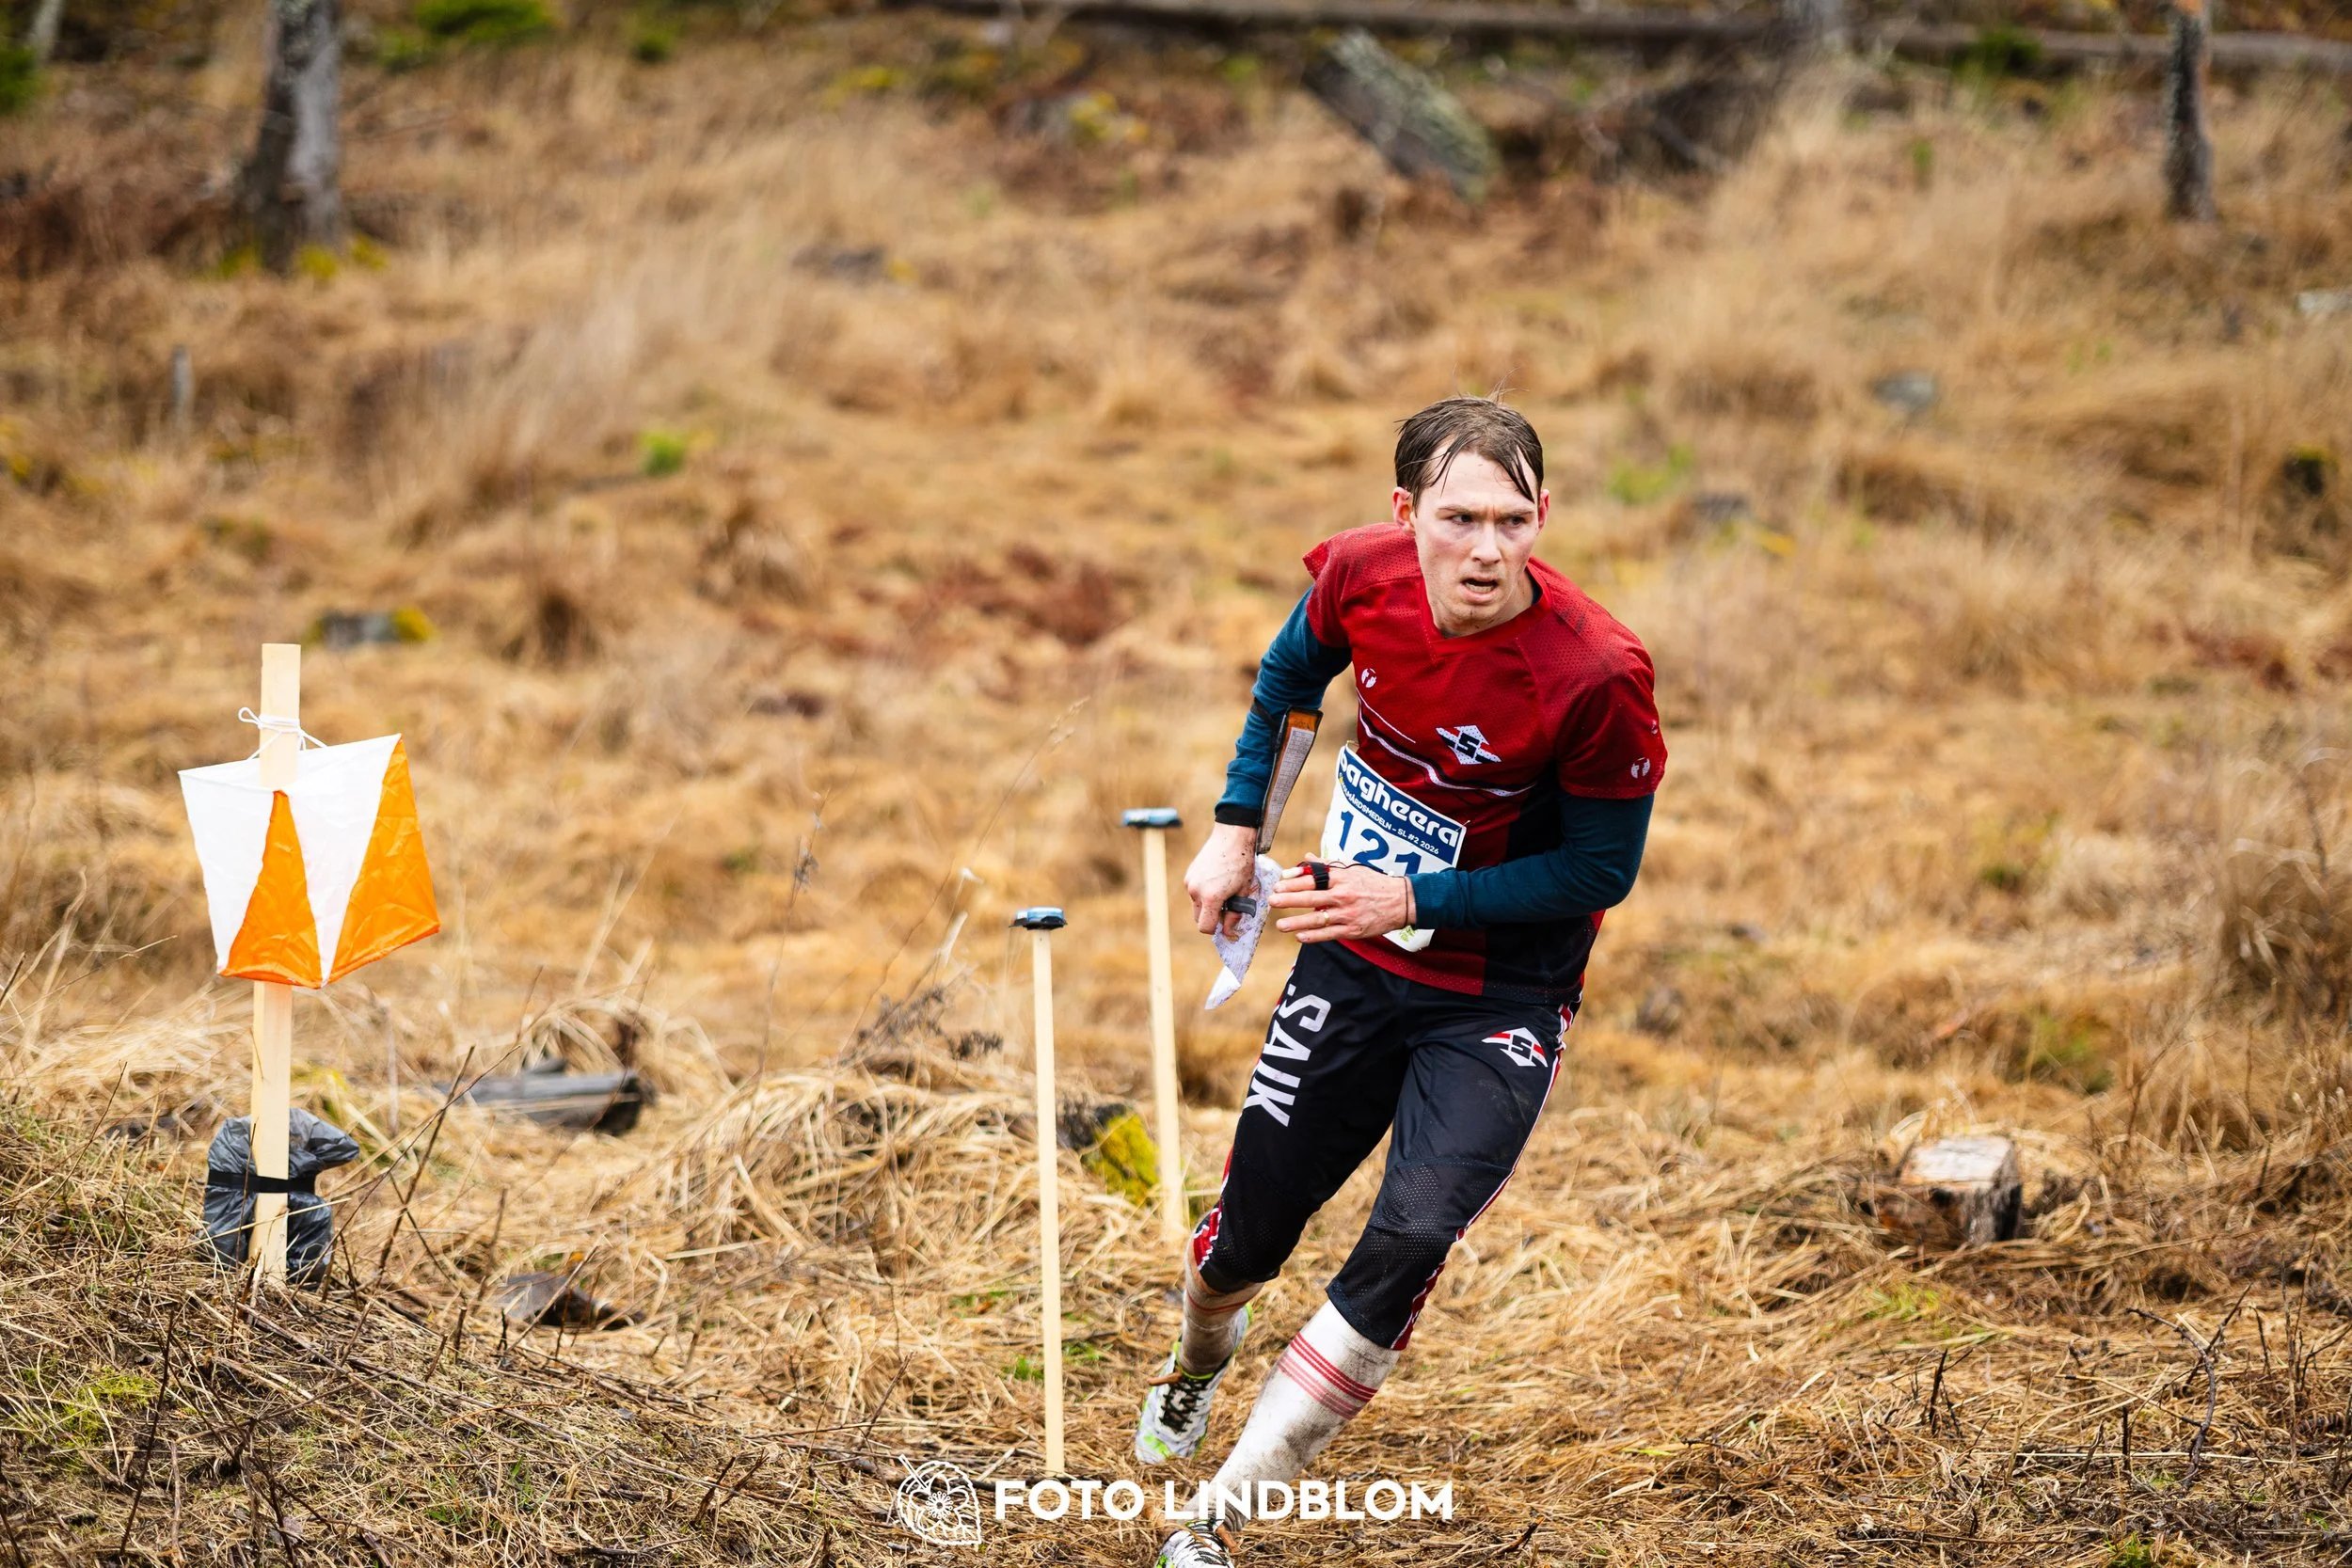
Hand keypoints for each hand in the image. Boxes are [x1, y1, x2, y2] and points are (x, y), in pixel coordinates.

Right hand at [1185, 822, 1261, 939]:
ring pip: (1196, 905)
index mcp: (1211, 897)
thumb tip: (1228, 932)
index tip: (1225, 923)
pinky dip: (1203, 893)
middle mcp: (1196, 891)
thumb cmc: (1242, 864)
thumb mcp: (1243, 891)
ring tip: (1222, 891)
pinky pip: (1194, 892)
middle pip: (1198, 918)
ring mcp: (1190, 882)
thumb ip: (1235, 914)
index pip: (1205, 927)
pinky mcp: (1189, 875)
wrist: (1232, 837)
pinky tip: (1216, 881)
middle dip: (1211, 917)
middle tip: (1227, 906)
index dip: (1216, 929)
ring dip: (1206, 905)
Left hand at [1271, 860, 1413, 942]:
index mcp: (1342, 878)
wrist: (1400, 901)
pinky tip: (1300, 936)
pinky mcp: (1354, 930)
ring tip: (1280, 924)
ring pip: (1318, 918)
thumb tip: (1305, 858)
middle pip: (1312, 897)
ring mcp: (1348, 914)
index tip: (1279, 884)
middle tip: (1272, 901)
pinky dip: (1314, 936)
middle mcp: (1344, 895)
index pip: (1313, 878)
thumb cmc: (1374, 882)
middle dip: (1289, 900)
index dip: (1294, 882)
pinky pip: (1330, 934)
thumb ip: (1327, 864)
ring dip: (1297, 922)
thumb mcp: (1352, 868)